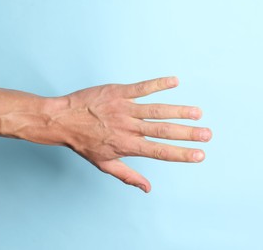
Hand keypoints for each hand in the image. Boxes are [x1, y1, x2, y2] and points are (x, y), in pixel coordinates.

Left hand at [53, 77, 211, 192]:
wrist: (62, 120)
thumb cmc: (82, 143)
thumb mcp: (103, 164)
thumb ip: (127, 175)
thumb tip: (147, 188)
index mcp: (126, 146)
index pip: (159, 152)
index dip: (181, 154)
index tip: (199, 155)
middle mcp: (128, 128)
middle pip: (163, 131)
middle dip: (187, 133)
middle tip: (207, 133)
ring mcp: (123, 108)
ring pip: (156, 109)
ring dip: (178, 111)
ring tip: (196, 113)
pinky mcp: (117, 92)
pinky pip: (141, 88)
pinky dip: (158, 84)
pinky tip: (174, 81)